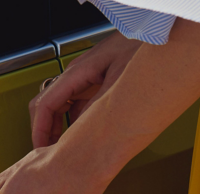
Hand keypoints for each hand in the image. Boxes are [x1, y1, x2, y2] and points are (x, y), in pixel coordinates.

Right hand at [29, 31, 141, 147]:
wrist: (160, 33)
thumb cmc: (142, 46)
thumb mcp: (119, 82)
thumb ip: (96, 106)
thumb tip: (80, 132)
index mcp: (77, 72)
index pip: (45, 105)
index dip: (39, 130)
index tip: (40, 149)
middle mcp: (77, 75)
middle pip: (48, 107)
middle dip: (45, 132)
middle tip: (49, 154)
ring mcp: (86, 78)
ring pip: (61, 107)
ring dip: (59, 129)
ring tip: (62, 150)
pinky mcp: (97, 81)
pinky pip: (78, 105)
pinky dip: (75, 123)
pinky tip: (82, 137)